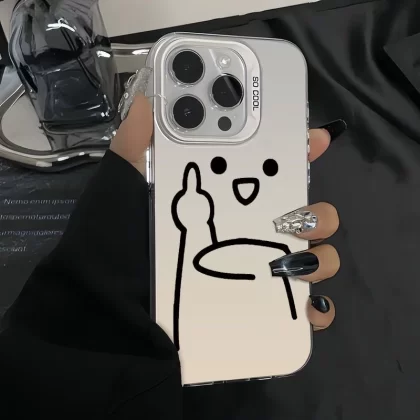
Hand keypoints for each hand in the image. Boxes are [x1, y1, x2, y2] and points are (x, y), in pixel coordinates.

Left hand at [111, 95, 344, 331]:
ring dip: (319, 256)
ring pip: (313, 257)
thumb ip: (133, 147)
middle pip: (303, 215)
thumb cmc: (116, 246)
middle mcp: (245, 233)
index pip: (268, 172)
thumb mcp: (122, 190)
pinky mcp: (258, 309)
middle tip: (296, 214)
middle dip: (316, 210)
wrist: (111, 309)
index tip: (314, 138)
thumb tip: (148, 102)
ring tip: (293, 259)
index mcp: (222, 201)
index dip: (296, 150)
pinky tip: (306, 305)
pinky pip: (302, 309)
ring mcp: (255, 272)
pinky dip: (315, 309)